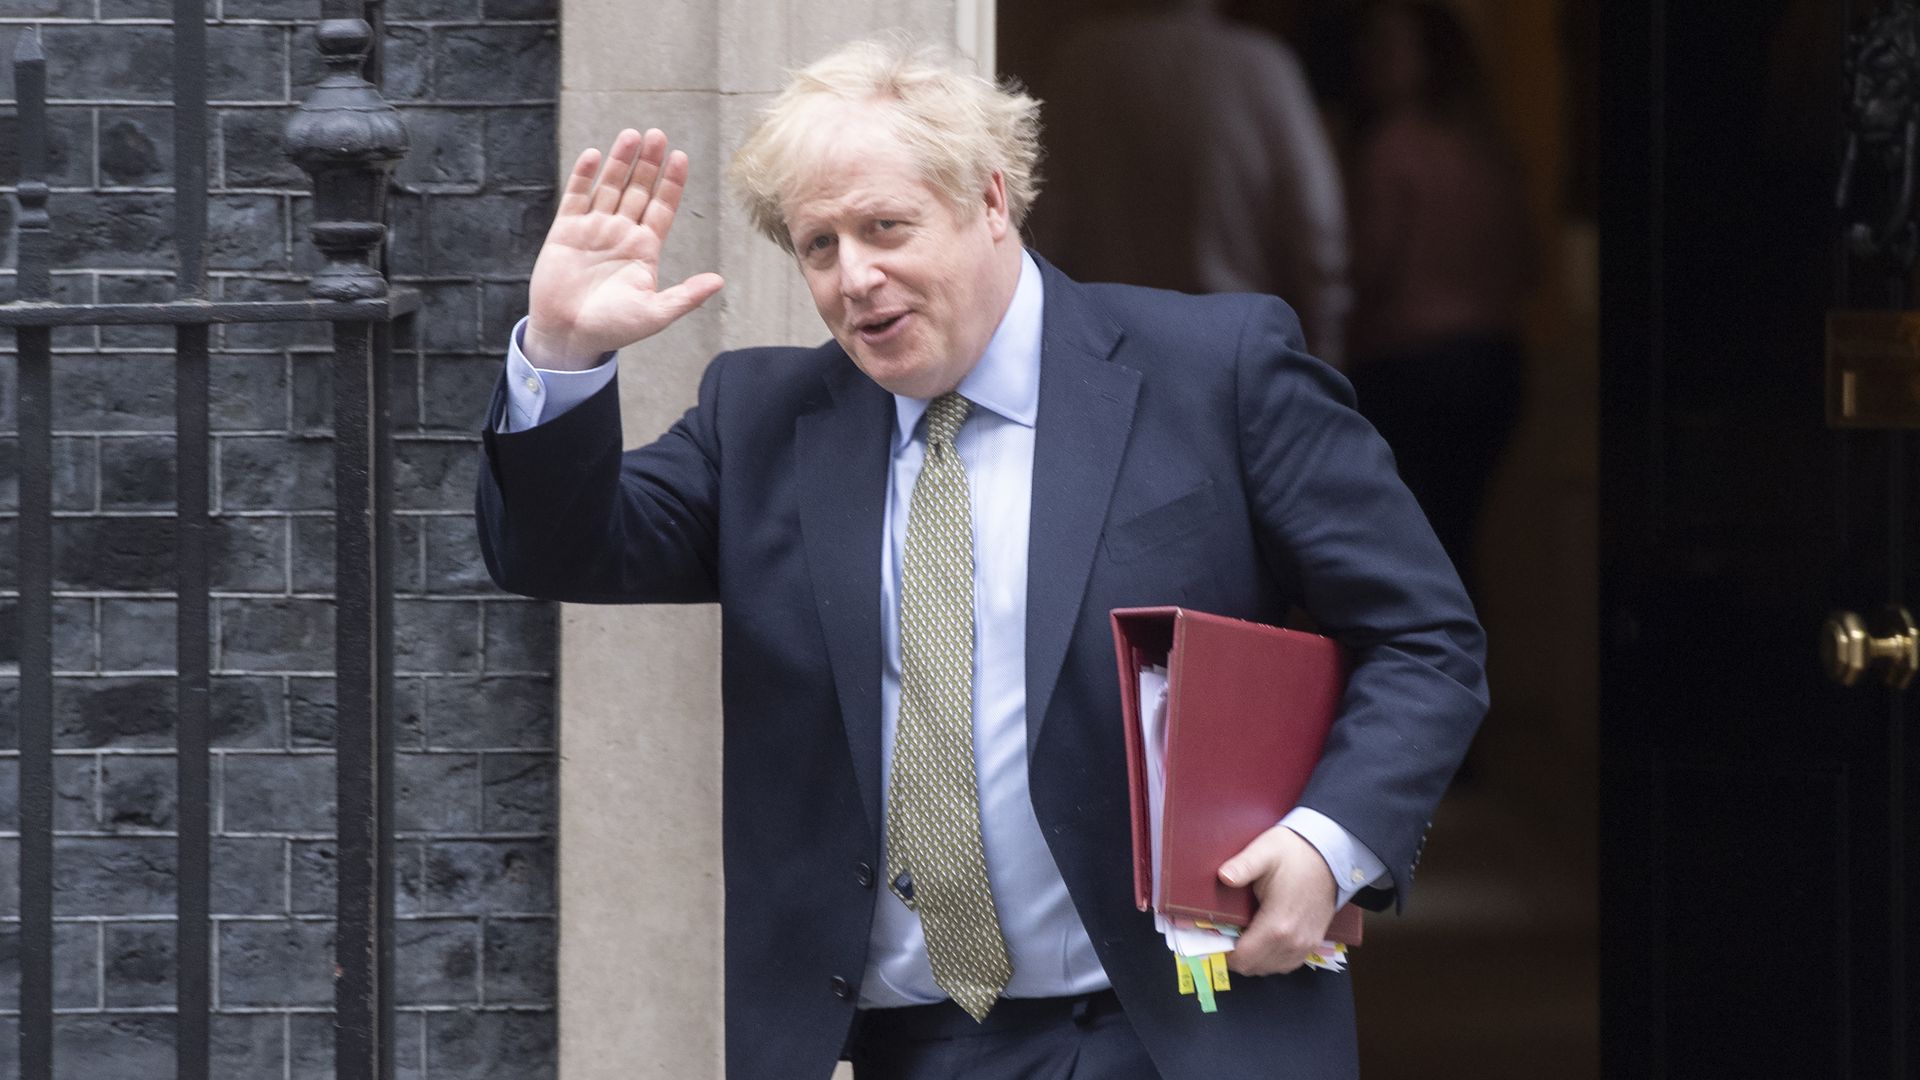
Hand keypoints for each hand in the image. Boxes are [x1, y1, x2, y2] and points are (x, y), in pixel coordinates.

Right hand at [524, 128, 725, 368]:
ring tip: (632, 136)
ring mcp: (593, 229)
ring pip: (610, 187)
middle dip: (648, 164)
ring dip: (620, 161)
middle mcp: (621, 233)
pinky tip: (595, 155)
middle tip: (658, 135)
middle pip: (638, 189)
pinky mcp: (566, 231)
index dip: (672, 183)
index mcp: (645, 249)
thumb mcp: (655, 314)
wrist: (569, 335)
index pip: (662, 207)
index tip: (681, 158)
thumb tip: (719, 281)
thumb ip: (686, 296)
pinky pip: (576, 196)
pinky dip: (584, 176)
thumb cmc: (614, 329)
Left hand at [1217, 825, 1337, 975]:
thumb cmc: (1294, 852)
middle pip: (1254, 968)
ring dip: (1254, 959)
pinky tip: (1263, 943)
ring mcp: (1306, 944)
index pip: (1243, 958)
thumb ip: (1243, 866)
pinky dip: (1272, 960)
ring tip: (1242, 937)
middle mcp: (1293, 941)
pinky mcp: (1314, 942)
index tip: (1213, 939)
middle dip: (1236, 957)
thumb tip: (1223, 877)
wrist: (1330, 853)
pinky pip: (1288, 964)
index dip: (1224, 953)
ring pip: (1271, 969)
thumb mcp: (1264, 852)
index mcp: (1277, 924)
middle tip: (1225, 935)